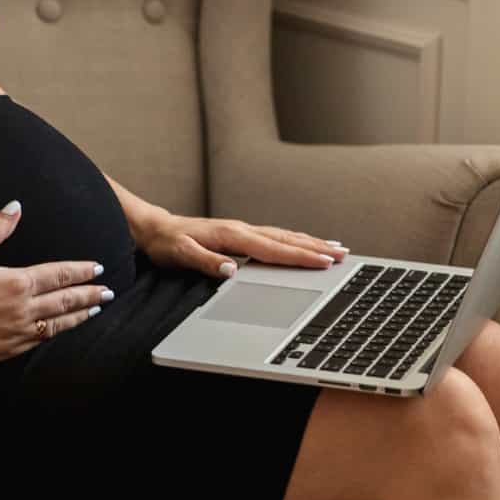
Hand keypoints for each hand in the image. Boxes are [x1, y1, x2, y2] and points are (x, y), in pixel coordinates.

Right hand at [0, 201, 112, 362]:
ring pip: (56, 324)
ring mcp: (16, 333)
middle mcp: (23, 310)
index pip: (59, 275)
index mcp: (17, 282)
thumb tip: (15, 206)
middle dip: (89, 295)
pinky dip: (54, 333)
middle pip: (65, 301)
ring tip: (93, 311)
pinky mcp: (5, 349)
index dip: (81, 271)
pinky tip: (58, 330)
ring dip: (77, 316)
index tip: (97, 268)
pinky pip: (38, 341)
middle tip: (108, 293)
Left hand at [137, 211, 347, 279]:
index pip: (272, 249)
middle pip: (285, 239)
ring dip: (310, 242)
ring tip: (336, 248)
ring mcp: (242, 230)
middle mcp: (241, 230)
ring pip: (283, 236)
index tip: (324, 261)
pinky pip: (274, 237)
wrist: (155, 230)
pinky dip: (294, 240)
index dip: (299, 256)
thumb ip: (207, 262)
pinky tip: (304, 244)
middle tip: (343, 255)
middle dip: (315, 247)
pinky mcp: (240, 234)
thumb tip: (232, 270)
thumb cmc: (167, 244)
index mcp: (232, 235)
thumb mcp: (182, 254)